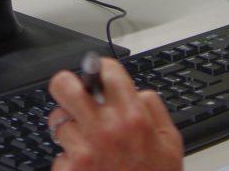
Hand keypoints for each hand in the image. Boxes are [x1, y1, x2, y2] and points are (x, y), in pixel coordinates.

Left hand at [47, 57, 182, 170]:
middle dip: (66, 86)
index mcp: (132, 117)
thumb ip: (153, 109)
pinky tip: (84, 167)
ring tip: (83, 140)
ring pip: (57, 120)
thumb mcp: (171, 142)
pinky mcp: (69, 170)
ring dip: (67, 128)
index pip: (107, 71)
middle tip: (72, 93)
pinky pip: (58, 153)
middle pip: (65, 86)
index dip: (101, 69)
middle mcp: (105, 129)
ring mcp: (83, 150)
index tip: (99, 73)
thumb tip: (135, 92)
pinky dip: (68, 159)